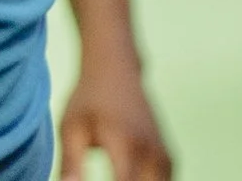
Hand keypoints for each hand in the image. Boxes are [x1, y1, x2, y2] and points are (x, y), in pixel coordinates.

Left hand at [58, 61, 172, 180]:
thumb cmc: (89, 100)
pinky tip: (121, 177)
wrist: (118, 72)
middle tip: (100, 178)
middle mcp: (153, 155)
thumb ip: (71, 163)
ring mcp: (166, 159)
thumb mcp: (71, 127)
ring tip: (110, 174)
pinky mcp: (170, 162)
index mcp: (126, 146)